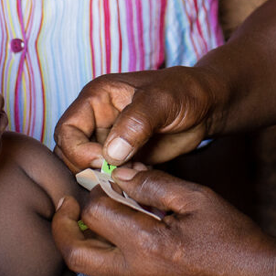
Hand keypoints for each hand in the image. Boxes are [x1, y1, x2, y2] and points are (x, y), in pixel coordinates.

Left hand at [53, 169, 275, 275]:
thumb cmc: (233, 238)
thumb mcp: (197, 198)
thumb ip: (155, 184)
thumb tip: (122, 173)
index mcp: (149, 244)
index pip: (97, 212)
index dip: (96, 189)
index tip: (106, 178)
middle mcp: (137, 274)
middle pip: (76, 253)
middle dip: (64, 225)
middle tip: (68, 205)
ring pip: (90, 270)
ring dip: (84, 243)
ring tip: (93, 219)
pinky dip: (107, 257)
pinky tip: (123, 239)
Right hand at [54, 67, 219, 171]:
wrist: (208, 105)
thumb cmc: (186, 92)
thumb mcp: (162, 101)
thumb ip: (136, 123)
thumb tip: (109, 154)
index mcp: (96, 98)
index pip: (66, 130)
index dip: (78, 150)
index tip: (103, 161)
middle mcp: (98, 119)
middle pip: (71, 153)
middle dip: (89, 169)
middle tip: (118, 174)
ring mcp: (110, 140)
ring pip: (88, 169)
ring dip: (106, 178)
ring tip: (135, 172)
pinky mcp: (125, 158)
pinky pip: (110, 177)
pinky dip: (121, 183)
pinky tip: (143, 175)